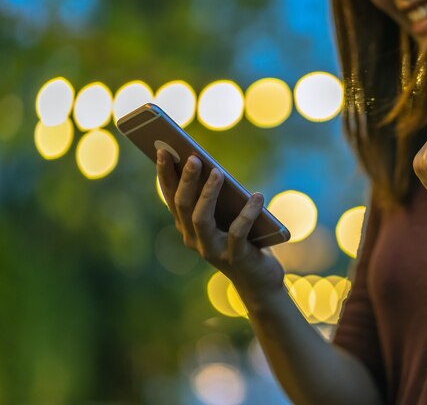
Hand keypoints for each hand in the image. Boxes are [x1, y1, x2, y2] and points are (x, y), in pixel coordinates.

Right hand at [156, 149, 284, 299]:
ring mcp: (212, 250)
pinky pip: (238, 232)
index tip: (164, 150)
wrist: (258, 279)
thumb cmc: (243, 239)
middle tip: (194, 157)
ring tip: (218, 172)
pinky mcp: (235, 258)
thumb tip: (214, 167)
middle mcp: (193, 239)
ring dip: (208, 194)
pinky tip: (257, 195)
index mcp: (187, 225)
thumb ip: (219, 196)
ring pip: (201, 219)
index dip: (165, 174)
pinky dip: (248, 212)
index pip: (171, 196)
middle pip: (183, 205)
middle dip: (187, 180)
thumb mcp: (228, 215)